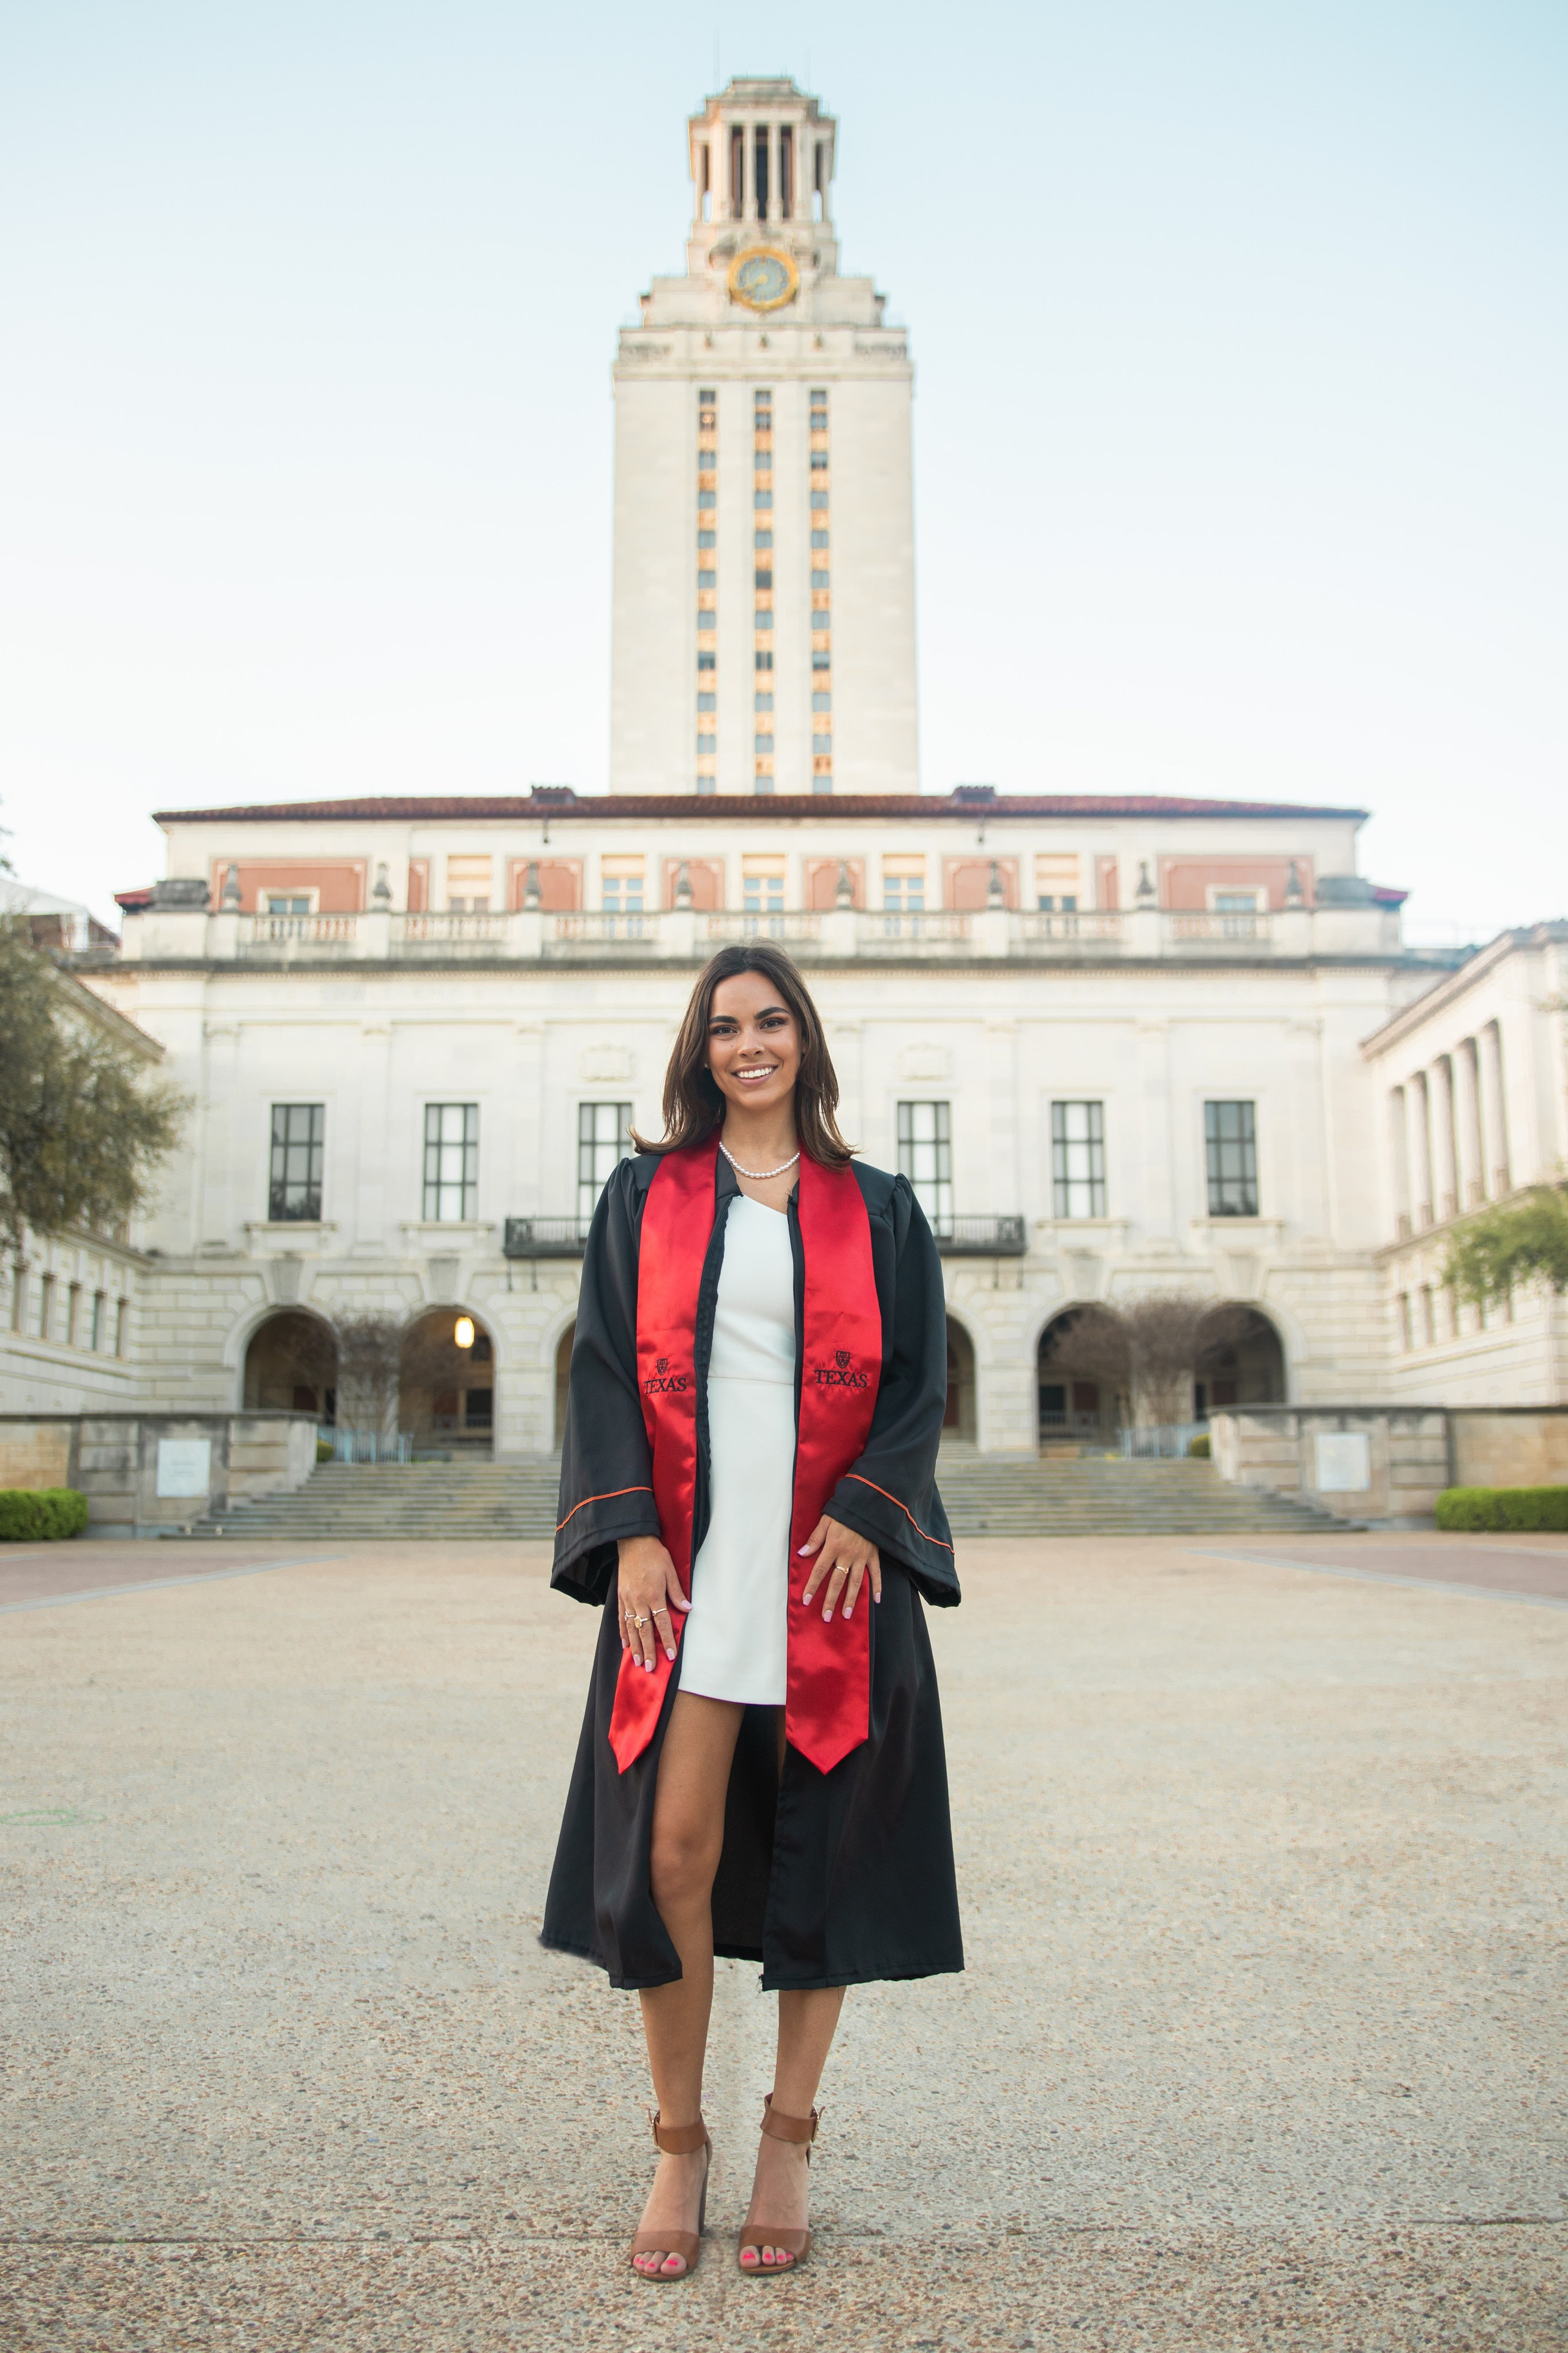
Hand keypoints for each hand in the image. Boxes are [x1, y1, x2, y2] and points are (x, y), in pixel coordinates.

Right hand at [617, 1535, 688, 1671]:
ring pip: (631, 1628)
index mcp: (653, 1594)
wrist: (633, 1541)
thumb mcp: (670, 1570)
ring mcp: (627, 1599)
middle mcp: (639, 1600)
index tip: (671, 1656)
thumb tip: (687, 1609)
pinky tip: (625, 1644)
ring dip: (634, 1646)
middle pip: (645, 1630)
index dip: (667, 1641)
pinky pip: (620, 1618)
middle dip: (648, 1650)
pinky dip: (623, 1632)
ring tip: (637, 1661)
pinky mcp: (620, 1596)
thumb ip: (676, 1592)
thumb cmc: (654, 1555)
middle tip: (650, 1667)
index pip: (662, 1623)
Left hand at [797, 1516, 880, 1622]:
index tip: (806, 1601)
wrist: (868, 1504)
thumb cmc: (844, 1512)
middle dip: (831, 1601)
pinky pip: (876, 1573)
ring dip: (851, 1599)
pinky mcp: (873, 1555)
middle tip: (826, 1617)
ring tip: (846, 1615)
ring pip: (855, 1582)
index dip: (812, 1586)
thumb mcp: (826, 1521)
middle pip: (837, 1582)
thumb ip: (815, 1538)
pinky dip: (877, 1587)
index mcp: (833, 1546)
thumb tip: (802, 1554)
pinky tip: (876, 1600)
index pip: (820, 1570)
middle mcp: (847, 1555)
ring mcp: (862, 1556)